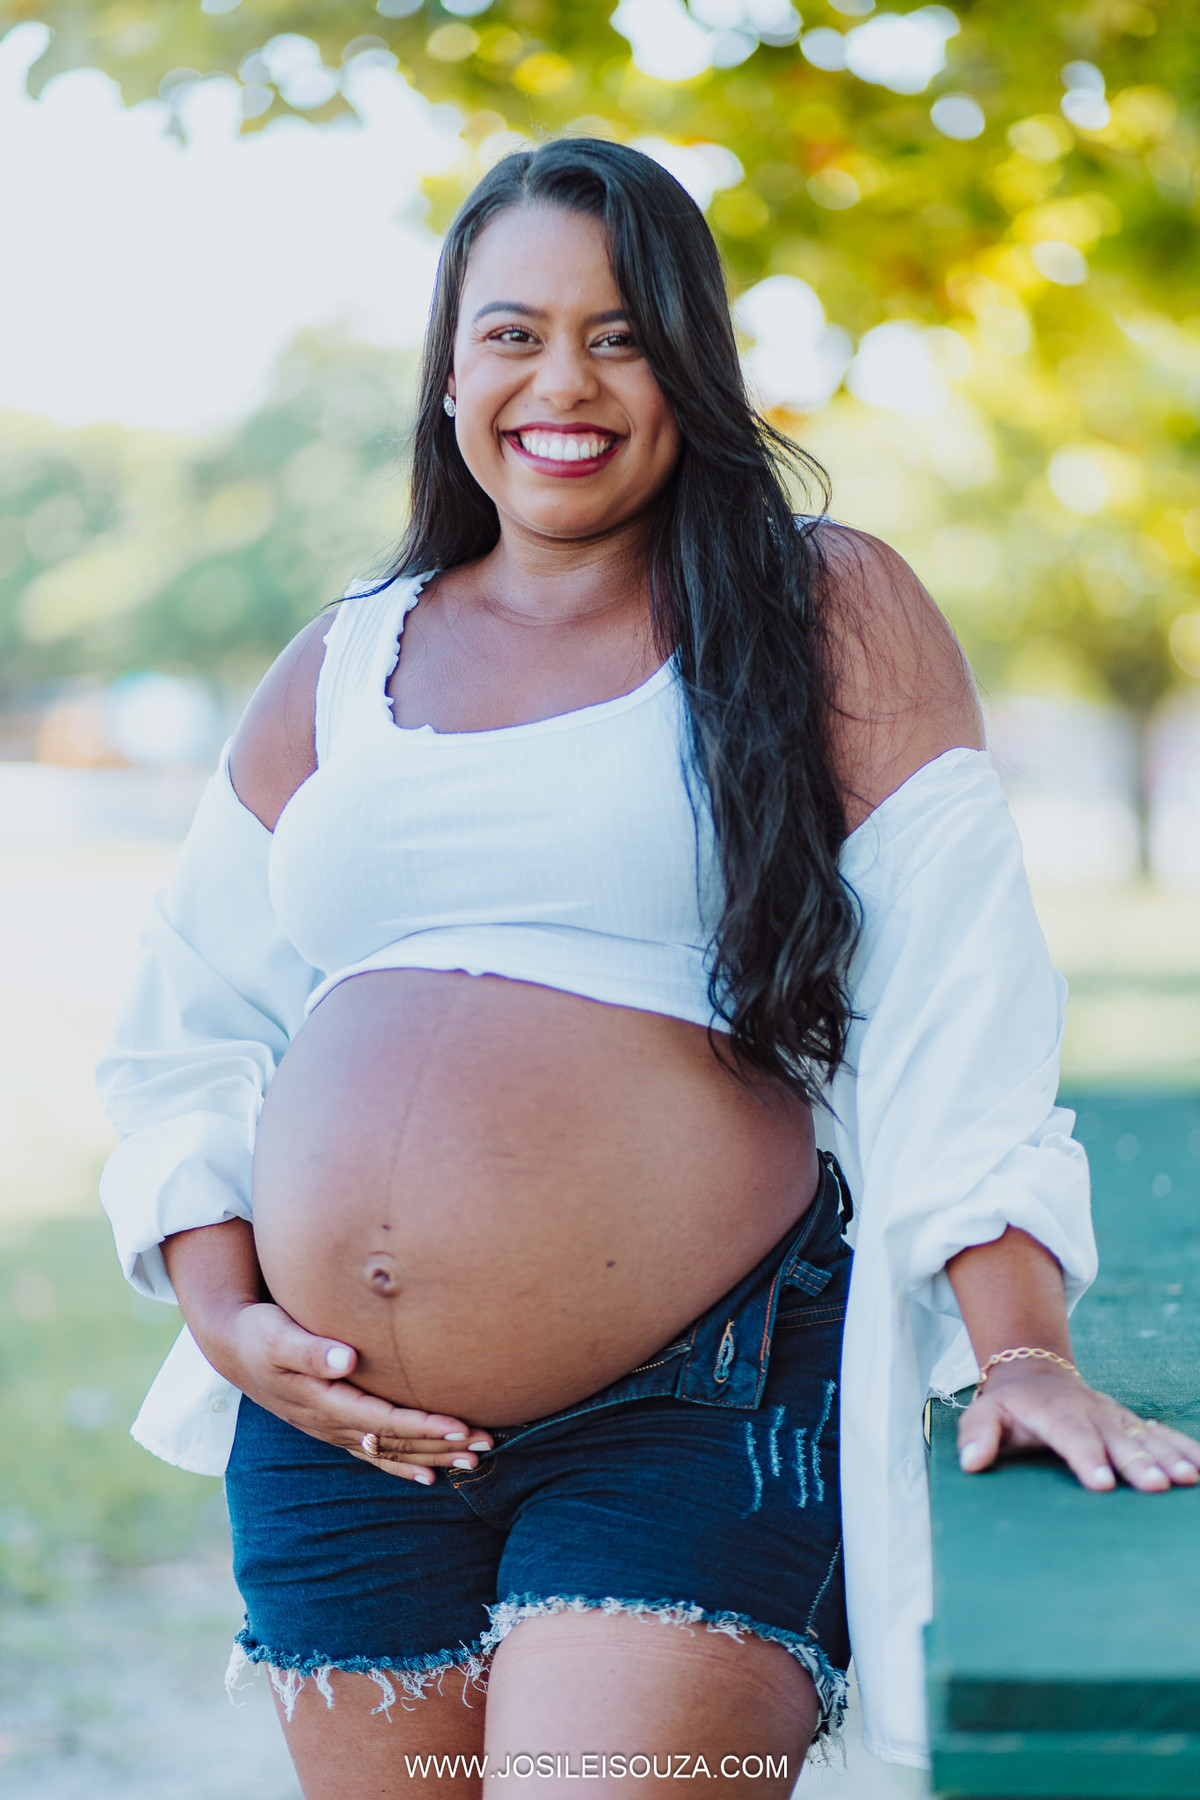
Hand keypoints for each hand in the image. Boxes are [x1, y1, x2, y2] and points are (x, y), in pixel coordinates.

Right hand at [203, 1300, 492, 1483]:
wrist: (234, 1349)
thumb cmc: (260, 1332)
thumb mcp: (277, 1335)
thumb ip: (311, 1349)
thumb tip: (345, 1359)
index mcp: (322, 1402)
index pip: (382, 1419)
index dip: (421, 1424)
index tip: (459, 1425)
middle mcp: (330, 1423)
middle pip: (394, 1440)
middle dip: (440, 1444)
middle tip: (485, 1444)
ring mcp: (332, 1429)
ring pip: (389, 1450)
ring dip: (431, 1456)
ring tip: (474, 1459)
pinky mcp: (333, 1426)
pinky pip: (373, 1452)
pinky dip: (402, 1464)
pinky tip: (430, 1476)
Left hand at [957, 1363, 1199, 1492]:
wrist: (1035, 1371)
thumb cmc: (1009, 1405)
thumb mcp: (984, 1414)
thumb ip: (976, 1436)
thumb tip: (971, 1463)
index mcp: (1054, 1411)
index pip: (1071, 1435)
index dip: (1086, 1457)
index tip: (1102, 1482)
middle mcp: (1090, 1412)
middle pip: (1115, 1438)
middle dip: (1136, 1461)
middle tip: (1156, 1485)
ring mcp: (1114, 1417)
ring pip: (1144, 1435)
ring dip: (1167, 1455)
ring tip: (1188, 1478)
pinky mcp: (1130, 1422)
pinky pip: (1161, 1434)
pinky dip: (1184, 1448)